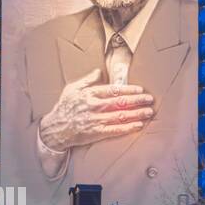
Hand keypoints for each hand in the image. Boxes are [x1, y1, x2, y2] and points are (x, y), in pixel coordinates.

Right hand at [38, 68, 154, 152]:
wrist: (55, 129)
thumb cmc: (64, 108)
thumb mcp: (72, 88)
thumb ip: (87, 80)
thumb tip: (99, 71)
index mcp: (90, 94)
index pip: (113, 90)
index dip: (129, 89)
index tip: (140, 89)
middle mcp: (95, 106)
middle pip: (121, 102)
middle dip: (137, 100)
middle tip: (150, 99)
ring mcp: (96, 120)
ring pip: (121, 115)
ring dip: (137, 113)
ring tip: (148, 112)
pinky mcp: (96, 133)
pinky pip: (115, 130)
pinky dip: (128, 127)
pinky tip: (138, 125)